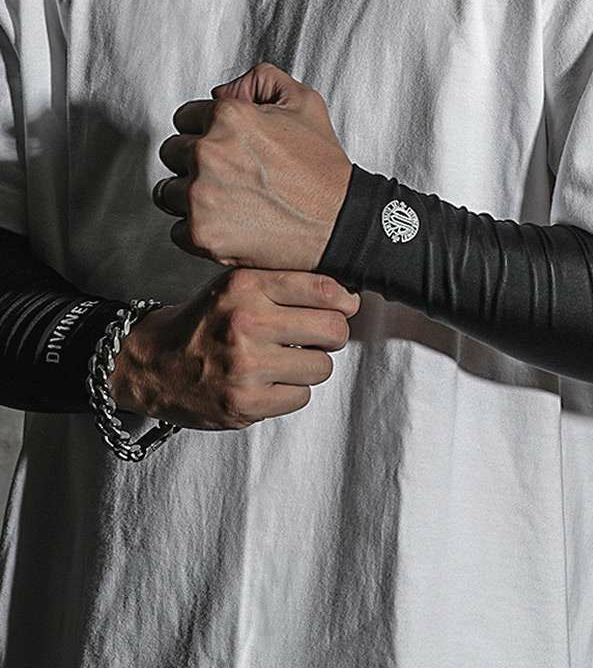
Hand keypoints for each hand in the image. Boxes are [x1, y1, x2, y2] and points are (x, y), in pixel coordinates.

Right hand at [109, 267, 360, 430]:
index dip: (345, 301)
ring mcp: (245, 366)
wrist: (152, 365)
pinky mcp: (244, 403)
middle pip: (333, 330)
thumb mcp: (235, 286)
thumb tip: (344, 296)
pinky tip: (268, 383)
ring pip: (322, 368)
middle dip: (332, 335)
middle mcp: (246, 322)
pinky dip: (290, 393)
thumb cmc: (203, 323)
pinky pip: (301, 397)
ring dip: (310, 367)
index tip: (345, 307)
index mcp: (246, 286)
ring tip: (285, 361)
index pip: (323, 290)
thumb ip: (282, 284)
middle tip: (318, 337)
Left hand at [153, 62, 352, 271]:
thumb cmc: (323, 168)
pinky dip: (199, 230)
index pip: (184, 117)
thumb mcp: (304, 102)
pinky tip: (229, 225)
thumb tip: (220, 92)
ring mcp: (202, 195)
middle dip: (194, 162)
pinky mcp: (203, 233)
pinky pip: (177, 230)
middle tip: (228, 176)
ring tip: (226, 201)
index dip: (205, 131)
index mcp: (228, 116)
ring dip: (190, 196)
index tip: (226, 148)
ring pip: (167, 191)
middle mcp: (208, 153)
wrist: (341, 222)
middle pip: (171, 153)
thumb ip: (260, 80)